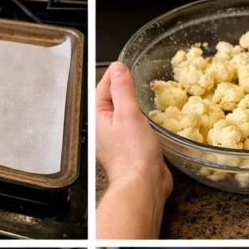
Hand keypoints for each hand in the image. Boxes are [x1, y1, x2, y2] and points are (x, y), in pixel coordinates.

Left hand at [96, 61, 172, 238]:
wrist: (143, 185)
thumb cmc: (133, 154)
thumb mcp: (128, 113)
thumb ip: (122, 89)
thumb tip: (118, 69)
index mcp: (98, 117)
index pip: (103, 86)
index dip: (115, 73)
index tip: (124, 63)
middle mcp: (104, 127)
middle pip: (113, 98)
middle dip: (125, 87)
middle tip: (137, 75)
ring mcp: (116, 138)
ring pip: (124, 112)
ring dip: (135, 103)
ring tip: (145, 93)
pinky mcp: (130, 147)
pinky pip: (134, 126)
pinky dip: (141, 118)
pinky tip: (150, 116)